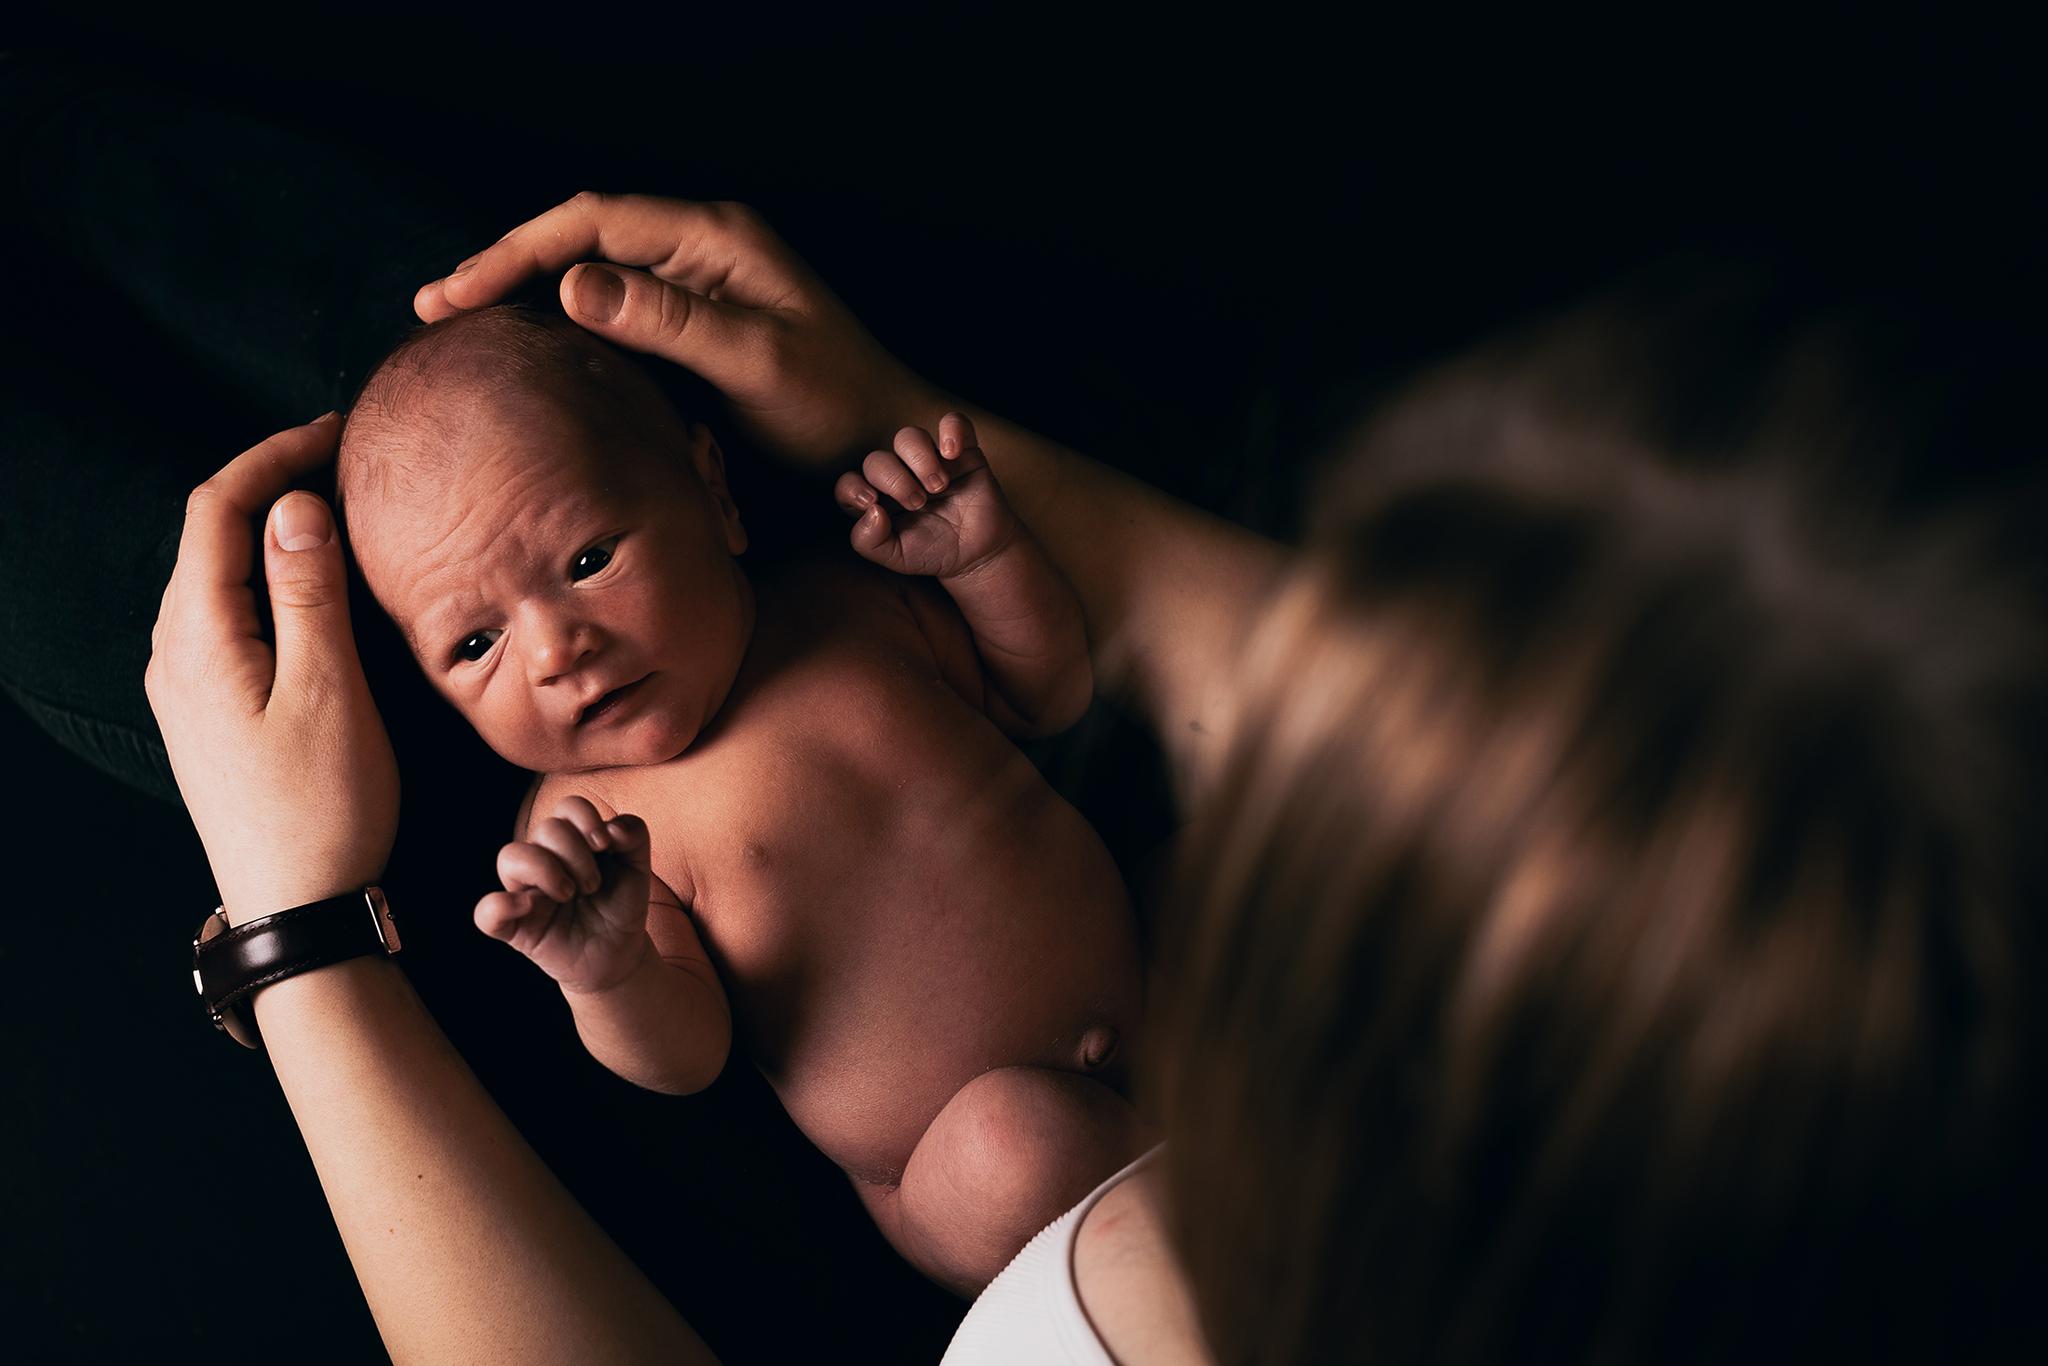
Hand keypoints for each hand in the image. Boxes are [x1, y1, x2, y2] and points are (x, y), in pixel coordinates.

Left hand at [146, 415, 399, 924]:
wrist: (298, 908)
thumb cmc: (322, 805)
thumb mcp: (329, 689)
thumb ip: (307, 592)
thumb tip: (296, 507)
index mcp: (196, 638)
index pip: (217, 512)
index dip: (270, 457)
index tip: (334, 432)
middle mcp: (175, 654)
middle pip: (212, 537)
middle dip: (272, 485)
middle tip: (346, 460)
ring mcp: (188, 686)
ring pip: (222, 577)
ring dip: (274, 533)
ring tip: (340, 510)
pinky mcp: (213, 711)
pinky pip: (233, 617)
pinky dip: (273, 580)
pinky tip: (318, 586)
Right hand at [416, 191, 938, 467]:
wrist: (887, 443)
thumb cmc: (836, 404)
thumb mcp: (755, 362)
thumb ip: (668, 322)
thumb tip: (572, 285)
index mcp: (715, 239)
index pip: (592, 221)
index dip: (515, 253)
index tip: (454, 295)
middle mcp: (701, 251)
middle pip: (581, 240)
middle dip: (505, 270)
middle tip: (431, 312)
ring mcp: (698, 288)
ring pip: (592, 277)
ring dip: (527, 299)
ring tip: (459, 331)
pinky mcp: (696, 330)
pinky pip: (616, 317)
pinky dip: (564, 331)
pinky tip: (527, 356)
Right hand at [475, 797, 655, 994]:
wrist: (620, 952)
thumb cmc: (620, 905)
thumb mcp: (638, 867)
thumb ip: (635, 836)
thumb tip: (613, 828)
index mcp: (572, 841)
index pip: (567, 807)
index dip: (586, 819)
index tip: (605, 846)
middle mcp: (542, 860)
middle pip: (546, 828)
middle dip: (577, 854)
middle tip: (593, 885)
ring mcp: (524, 891)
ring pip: (510, 856)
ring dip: (546, 870)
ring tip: (569, 894)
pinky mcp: (515, 927)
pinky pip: (486, 912)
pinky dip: (499, 906)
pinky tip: (528, 906)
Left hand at [834, 414, 1017, 578]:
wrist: (979, 554)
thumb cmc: (934, 553)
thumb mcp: (897, 558)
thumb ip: (870, 542)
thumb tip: (871, 509)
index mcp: (878, 499)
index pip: (848, 482)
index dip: (853, 487)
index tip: (872, 501)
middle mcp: (899, 475)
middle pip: (876, 459)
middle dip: (895, 481)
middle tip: (918, 503)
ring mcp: (929, 460)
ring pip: (908, 437)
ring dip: (919, 459)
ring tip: (937, 485)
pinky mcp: (962, 451)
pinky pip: (953, 422)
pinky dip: (951, 431)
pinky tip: (953, 454)